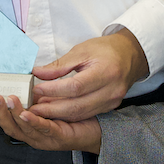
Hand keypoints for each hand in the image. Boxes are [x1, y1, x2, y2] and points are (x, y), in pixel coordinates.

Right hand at [0, 97, 101, 151]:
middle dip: (0, 114)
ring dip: (14, 115)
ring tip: (7, 100)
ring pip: (24, 129)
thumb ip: (35, 98)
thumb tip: (22, 83)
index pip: (6, 123)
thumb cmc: (73, 118)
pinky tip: (26, 112)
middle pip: (10, 128)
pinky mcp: (59, 138)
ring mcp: (46, 140)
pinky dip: (33, 121)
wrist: (98, 130)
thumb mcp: (49, 105)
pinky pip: (43, 129)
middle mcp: (34, 137)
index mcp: (30, 129)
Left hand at [26, 30, 147, 122]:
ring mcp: (112, 101)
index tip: (37, 89)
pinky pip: (86, 114)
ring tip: (40, 110)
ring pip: (81, 114)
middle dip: (52, 108)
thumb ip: (60, 65)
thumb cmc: (105, 50)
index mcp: (106, 72)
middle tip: (33, 107)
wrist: (129, 55)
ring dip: (58, 114)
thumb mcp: (82, 51)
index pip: (76, 86)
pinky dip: (69, 114)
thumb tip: (37, 73)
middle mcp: (111, 90)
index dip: (54, 89)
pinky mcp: (109, 107)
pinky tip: (55, 110)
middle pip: (78, 106)